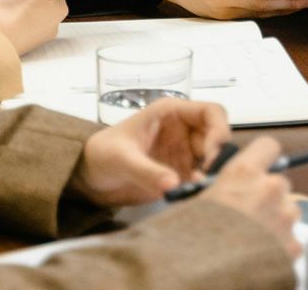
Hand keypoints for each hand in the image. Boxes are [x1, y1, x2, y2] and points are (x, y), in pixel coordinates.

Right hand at [0, 0, 100, 53]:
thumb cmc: (12, 10)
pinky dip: (10, 19)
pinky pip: (17, 24)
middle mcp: (52, 27)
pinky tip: (1, 18)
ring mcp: (35, 37)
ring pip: (29, 12)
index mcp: (60, 11)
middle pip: (42, 0)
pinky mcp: (19, 43)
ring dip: (17, 7)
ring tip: (6, 7)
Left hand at [72, 100, 231, 208]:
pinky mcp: (181, 175)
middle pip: (217, 138)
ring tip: (196, 190)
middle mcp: (184, 131)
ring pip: (213, 161)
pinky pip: (201, 180)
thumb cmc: (102, 154)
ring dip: (211, 175)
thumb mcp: (121, 159)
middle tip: (204, 178)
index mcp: (172, 113)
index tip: (210, 155)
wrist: (88, 178)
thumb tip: (173, 185)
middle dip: (216, 158)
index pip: (211, 112)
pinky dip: (202, 188)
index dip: (218, 129)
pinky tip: (191, 196)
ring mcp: (184, 154)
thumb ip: (146, 170)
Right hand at [199, 136, 301, 256]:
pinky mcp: (293, 244)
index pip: (268, 146)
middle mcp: (270, 188)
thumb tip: (203, 179)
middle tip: (250, 213)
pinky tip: (260, 255)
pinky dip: (280, 247)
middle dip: (269, 197)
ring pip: (289, 211)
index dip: (263, 157)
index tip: (257, 169)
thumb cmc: (195, 237)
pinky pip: (292, 240)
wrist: (204, 273)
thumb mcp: (195, 202)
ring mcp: (285, 217)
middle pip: (279, 183)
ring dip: (277, 221)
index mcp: (244, 173)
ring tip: (254, 238)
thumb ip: (208, 186)